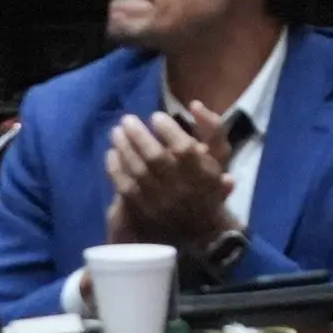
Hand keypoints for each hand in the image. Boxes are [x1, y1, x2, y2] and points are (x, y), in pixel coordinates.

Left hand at [102, 101, 237, 250]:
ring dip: (124, 149)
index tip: (156, 117)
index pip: (183, 148)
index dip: (168, 130)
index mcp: (203, 172)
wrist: (201, 227)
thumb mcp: (220, 155)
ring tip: (116, 132)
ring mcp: (160, 200)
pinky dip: (116, 169)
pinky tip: (111, 154)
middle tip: (127, 120)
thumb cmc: (209, 184)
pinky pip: (125, 188)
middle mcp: (181, 186)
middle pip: (156, 158)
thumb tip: (194, 105)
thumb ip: (212, 128)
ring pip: (138, 171)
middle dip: (139, 136)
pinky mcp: (143, 209)